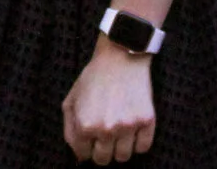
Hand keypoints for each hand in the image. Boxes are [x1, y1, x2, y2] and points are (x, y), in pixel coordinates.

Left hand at [63, 40, 155, 162]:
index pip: (84, 155)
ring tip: (119, 130)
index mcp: (84, 125)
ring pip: (124, 157)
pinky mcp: (146, 121)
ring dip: (120, 147)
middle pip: (104, 160)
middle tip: (105, 134)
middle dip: (102, 149)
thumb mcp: (71, 101)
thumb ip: (70, 131)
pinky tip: (132, 128)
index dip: (87, 146)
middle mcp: (105, 129)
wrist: (120, 57)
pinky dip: (138, 142)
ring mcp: (127, 126)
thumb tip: (79, 156)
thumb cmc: (93, 78)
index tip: (91, 137)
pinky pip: (143, 148)